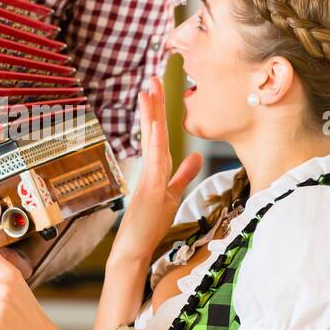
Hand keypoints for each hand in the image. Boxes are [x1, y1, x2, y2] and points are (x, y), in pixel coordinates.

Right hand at [110, 75, 202, 265]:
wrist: (133, 249)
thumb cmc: (149, 225)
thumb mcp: (172, 195)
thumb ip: (182, 175)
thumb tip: (196, 157)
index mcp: (157, 169)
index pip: (160, 134)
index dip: (160, 112)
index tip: (159, 89)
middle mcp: (150, 169)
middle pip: (153, 131)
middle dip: (153, 105)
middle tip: (152, 79)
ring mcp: (147, 178)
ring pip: (151, 141)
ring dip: (150, 116)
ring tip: (148, 91)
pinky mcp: (149, 191)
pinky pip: (153, 163)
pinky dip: (155, 143)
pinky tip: (156, 126)